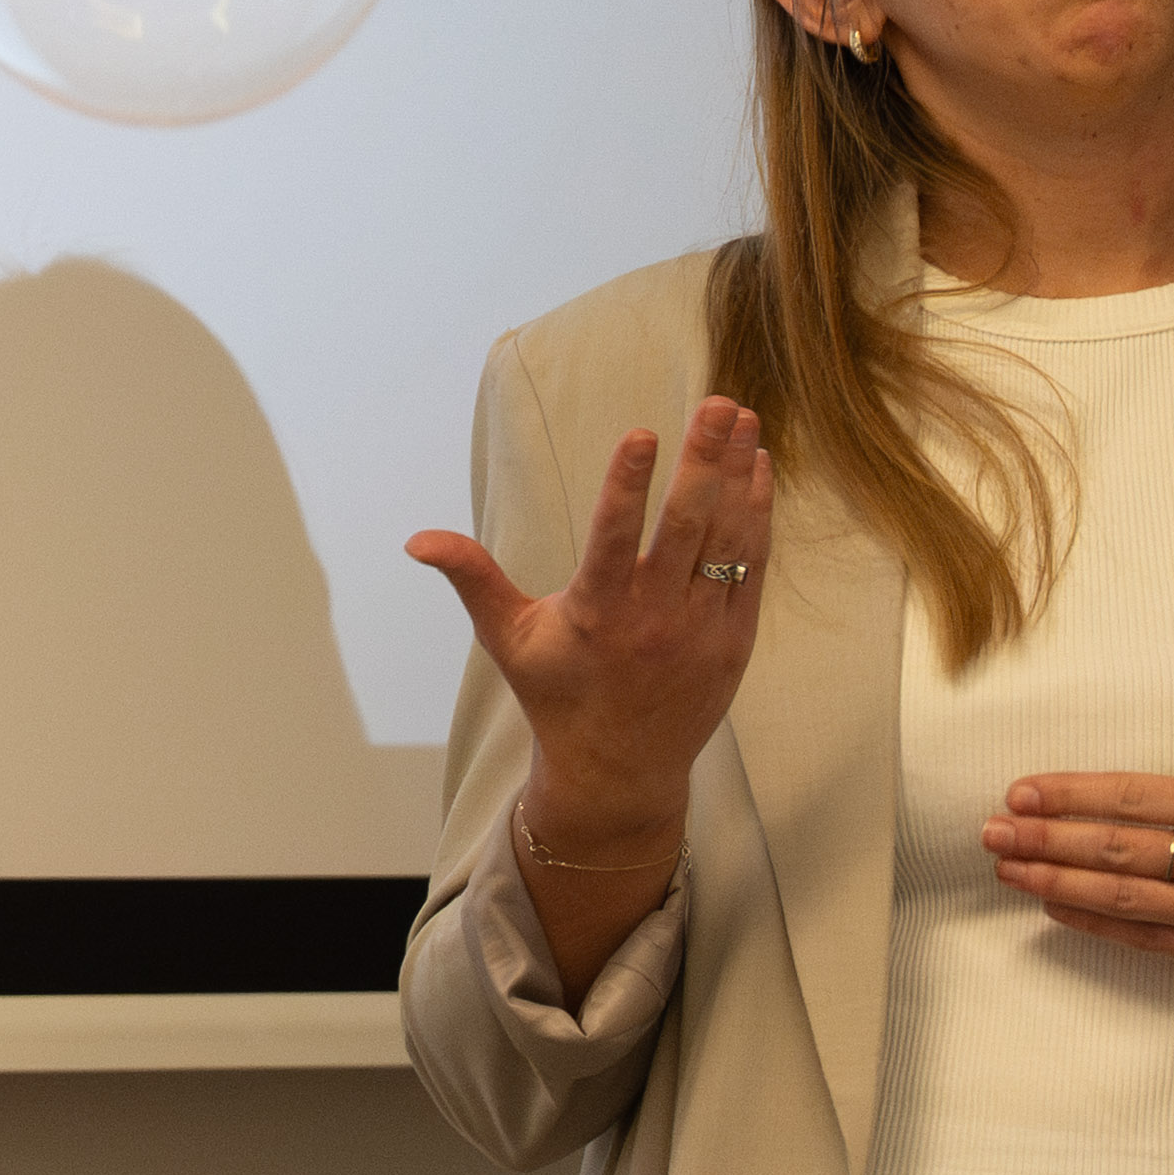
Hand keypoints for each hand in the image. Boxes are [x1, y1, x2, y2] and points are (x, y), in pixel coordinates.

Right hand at [405, 398, 776, 851]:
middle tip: (717, 403)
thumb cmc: (557, 694)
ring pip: (728, 541)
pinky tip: (757, 469)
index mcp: (597, 613)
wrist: (619, 771)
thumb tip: (416, 539)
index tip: (642, 433)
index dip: (628, 485)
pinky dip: (757, 515)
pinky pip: (753, 567)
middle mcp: (654, 619)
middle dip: (704, 461)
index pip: (614, 538)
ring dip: (738, 476)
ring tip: (742, 419)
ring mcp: (701, 630)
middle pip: (686, 527)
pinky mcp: (734, 640)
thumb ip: (471, 578)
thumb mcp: (507, 638)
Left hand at [984, 647, 1173, 1003]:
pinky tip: (1059, 908)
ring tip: (1007, 868)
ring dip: (1058, 883)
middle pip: (1119, 849)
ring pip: (1126, 898)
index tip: (1021, 791)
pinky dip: (1101, 925)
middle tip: (989, 832)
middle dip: (1045, 839)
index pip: (1139, 796)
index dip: (1073, 794)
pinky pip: (1153, 940)